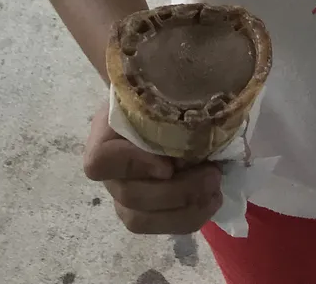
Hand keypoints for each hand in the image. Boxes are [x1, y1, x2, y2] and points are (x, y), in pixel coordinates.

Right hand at [83, 107, 222, 234]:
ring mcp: (125, 196)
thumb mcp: (157, 89)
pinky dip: (191, 217)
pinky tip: (212, 200)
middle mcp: (111, 173)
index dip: (132, 166)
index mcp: (106, 138)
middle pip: (130, 197)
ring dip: (185, 210)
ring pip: (142, 220)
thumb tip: (190, 105)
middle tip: (212, 175)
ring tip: (215, 190)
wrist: (159, 108)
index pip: (100, 161)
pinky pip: (161, 226)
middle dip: (176, 192)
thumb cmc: (159, 96)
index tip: (168, 165)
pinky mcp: (146, 211)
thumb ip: (163, 99)